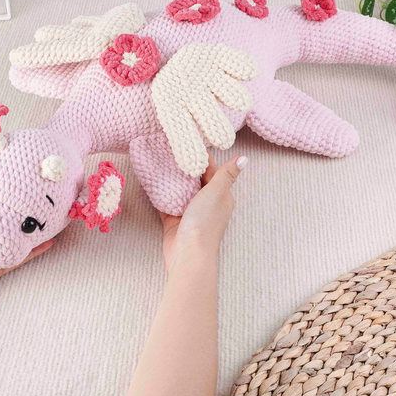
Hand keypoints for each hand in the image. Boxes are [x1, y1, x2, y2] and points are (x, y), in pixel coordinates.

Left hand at [0, 181, 53, 341]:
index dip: (1, 196)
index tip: (16, 183)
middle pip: (4, 222)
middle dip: (19, 212)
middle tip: (38, 197)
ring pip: (15, 239)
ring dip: (31, 230)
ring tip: (49, 217)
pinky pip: (18, 257)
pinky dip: (34, 250)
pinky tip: (49, 240)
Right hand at [159, 154, 246, 272]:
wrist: (188, 256)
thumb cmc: (205, 223)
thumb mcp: (216, 193)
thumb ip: (226, 174)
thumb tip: (244, 158)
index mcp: (221, 196)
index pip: (212, 170)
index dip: (201, 156)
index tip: (190, 140)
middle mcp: (207, 203)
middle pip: (195, 179)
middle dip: (184, 164)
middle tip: (170, 146)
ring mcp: (190, 212)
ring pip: (180, 189)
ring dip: (172, 176)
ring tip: (159, 158)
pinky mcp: (175, 220)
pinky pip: (167, 201)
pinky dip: (161, 191)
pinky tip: (152, 178)